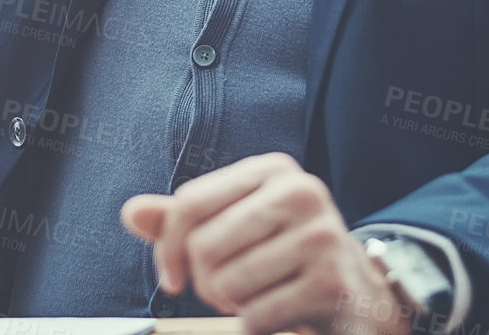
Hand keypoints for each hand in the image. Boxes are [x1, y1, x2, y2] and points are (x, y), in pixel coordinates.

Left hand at [121, 152, 417, 334]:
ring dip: (233, 305)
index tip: (170, 277)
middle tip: (231, 288)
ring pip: (228, 283)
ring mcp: (320, 235)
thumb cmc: (284, 257)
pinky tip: (281, 312)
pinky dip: (257, 324)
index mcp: (272, 170)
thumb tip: (132, 212)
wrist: (357, 295)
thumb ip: (184, 220)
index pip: (189, 202)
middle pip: (204, 246)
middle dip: (206, 281)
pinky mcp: (330, 282)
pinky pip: (256, 315)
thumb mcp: (236, 227)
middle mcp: (300, 192)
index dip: (166, 248)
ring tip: (260, 296)